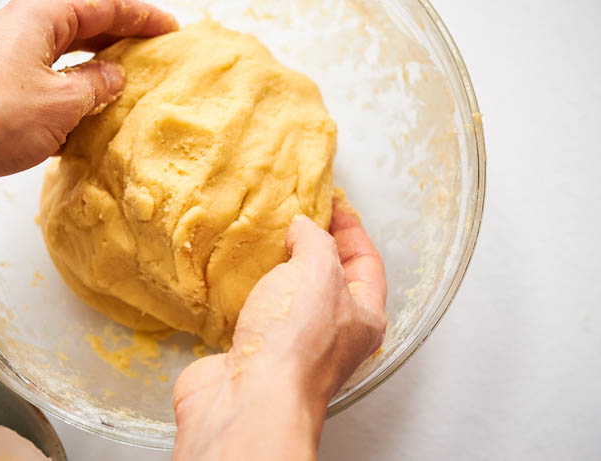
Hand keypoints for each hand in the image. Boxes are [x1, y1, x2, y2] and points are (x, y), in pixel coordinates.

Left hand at [0, 0, 176, 403]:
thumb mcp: (60, 104)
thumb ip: (95, 87)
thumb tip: (111, 77)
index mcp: (37, 17)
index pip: (104, 5)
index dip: (142, 17)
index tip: (170, 29)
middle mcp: (14, 29)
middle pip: (79, 26)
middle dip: (117, 41)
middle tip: (150, 56)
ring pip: (55, 57)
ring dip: (88, 72)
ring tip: (119, 91)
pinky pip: (34, 83)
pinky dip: (61, 95)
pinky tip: (75, 122)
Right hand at [172, 195, 386, 459]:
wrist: (248, 398)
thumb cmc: (294, 341)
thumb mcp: (318, 270)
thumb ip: (315, 240)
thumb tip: (302, 228)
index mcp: (363, 317)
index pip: (367, 261)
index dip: (350, 227)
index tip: (330, 201)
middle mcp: (331, 334)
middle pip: (328, 278)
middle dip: (311, 245)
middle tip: (294, 215)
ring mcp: (290, 345)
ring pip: (288, 295)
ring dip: (275, 268)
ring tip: (261, 238)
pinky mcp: (254, 351)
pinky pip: (253, 310)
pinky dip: (244, 289)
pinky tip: (234, 273)